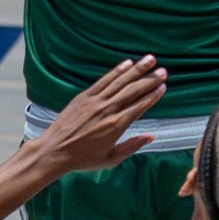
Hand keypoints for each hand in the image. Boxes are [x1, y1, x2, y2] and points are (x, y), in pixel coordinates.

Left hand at [34, 56, 166, 176]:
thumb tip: (151, 137)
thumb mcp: (110, 159)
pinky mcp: (84, 96)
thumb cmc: (83, 158)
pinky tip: (126, 63)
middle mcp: (108, 109)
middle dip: (149, 80)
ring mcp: (96, 101)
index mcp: (116, 125)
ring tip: (150, 60)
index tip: (163, 87)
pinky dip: (116, 71)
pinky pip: (103, 80)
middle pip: (133, 91)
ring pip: (120, 82)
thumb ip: (131, 146)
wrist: (55, 151)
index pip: (139, 106)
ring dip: (136, 70)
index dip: (152, 96)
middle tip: (164, 71)